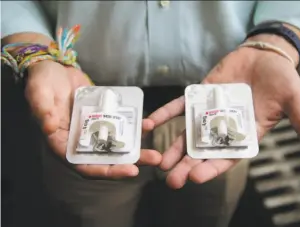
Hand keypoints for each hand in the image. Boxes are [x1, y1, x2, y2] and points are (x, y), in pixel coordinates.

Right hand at [25, 60, 160, 177]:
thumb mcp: (39, 92)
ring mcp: (93, 130)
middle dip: (129, 163)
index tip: (131, 170)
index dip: (106, 171)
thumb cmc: (42, 81)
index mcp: (63, 143)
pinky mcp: (103, 118)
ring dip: (136, 150)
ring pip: (116, 146)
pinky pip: (119, 127)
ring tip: (156, 152)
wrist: (55, 68)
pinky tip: (148, 124)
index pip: (84, 165)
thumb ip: (43, 110)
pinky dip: (134, 128)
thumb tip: (50, 128)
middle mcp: (80, 141)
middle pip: (106, 159)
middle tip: (154, 160)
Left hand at [146, 39, 299, 188]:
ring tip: (159, 162)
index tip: (197, 178)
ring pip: (187, 134)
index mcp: (245, 135)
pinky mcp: (198, 97)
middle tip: (172, 180)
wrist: (264, 56)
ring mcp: (208, 114)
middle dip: (188, 165)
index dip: (213, 168)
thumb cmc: (281, 80)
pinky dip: (164, 114)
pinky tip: (150, 123)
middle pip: (203, 151)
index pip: (228, 157)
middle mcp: (223, 129)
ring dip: (173, 147)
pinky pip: (178, 107)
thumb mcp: (294, 101)